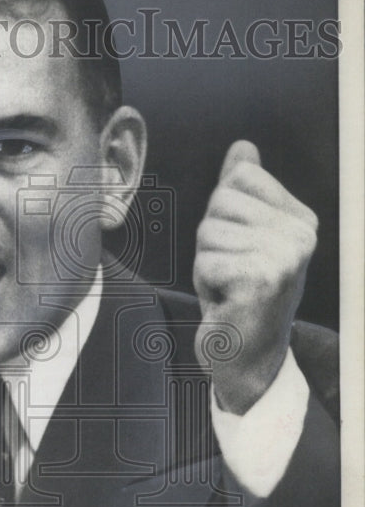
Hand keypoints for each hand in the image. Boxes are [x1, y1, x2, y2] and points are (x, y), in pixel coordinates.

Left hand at [193, 140, 317, 413]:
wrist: (246, 358)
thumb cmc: (238, 295)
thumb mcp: (241, 236)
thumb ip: (243, 192)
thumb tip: (243, 147)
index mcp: (301, 219)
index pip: (238, 178)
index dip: (222, 214)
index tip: (238, 249)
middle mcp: (301, 235)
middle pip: (219, 203)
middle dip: (211, 241)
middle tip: (231, 274)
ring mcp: (285, 258)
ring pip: (209, 232)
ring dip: (207, 263)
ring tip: (228, 288)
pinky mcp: (261, 281)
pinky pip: (206, 261)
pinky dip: (206, 283)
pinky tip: (226, 302)